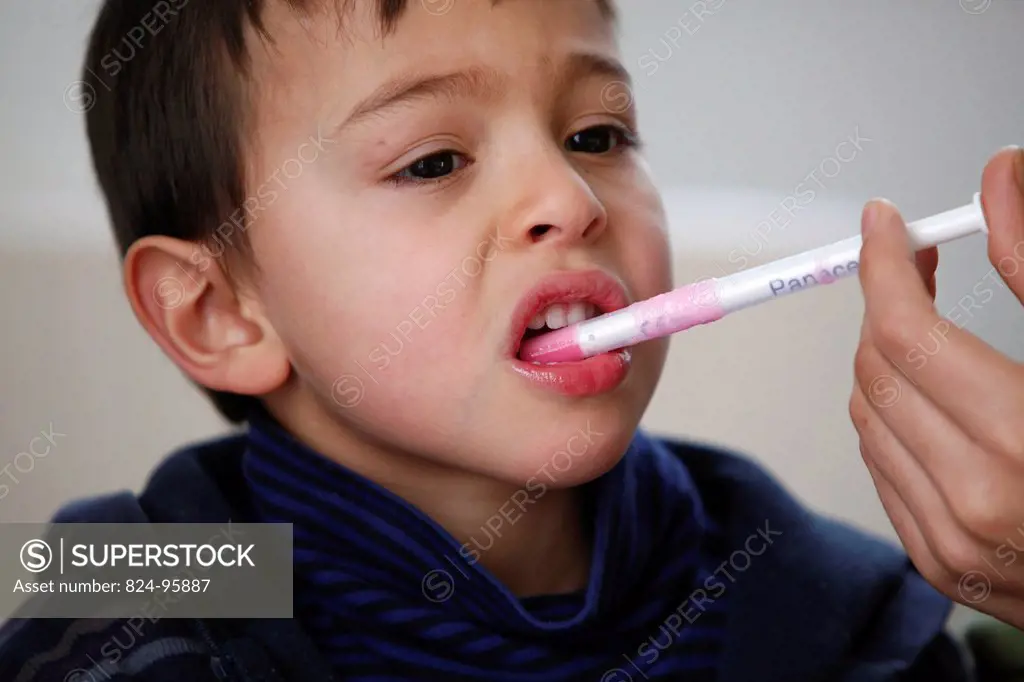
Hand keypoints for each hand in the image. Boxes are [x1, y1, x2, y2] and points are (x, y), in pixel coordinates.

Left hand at [850, 146, 1023, 629]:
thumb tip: (999, 180)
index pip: (906, 334)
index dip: (884, 264)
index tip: (884, 222)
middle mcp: (976, 504)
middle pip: (877, 370)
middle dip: (885, 303)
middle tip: (913, 265)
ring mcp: (951, 544)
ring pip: (868, 417)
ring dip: (887, 359)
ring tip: (929, 327)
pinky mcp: (940, 563)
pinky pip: (882, 466)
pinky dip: (895, 416)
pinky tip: (936, 396)